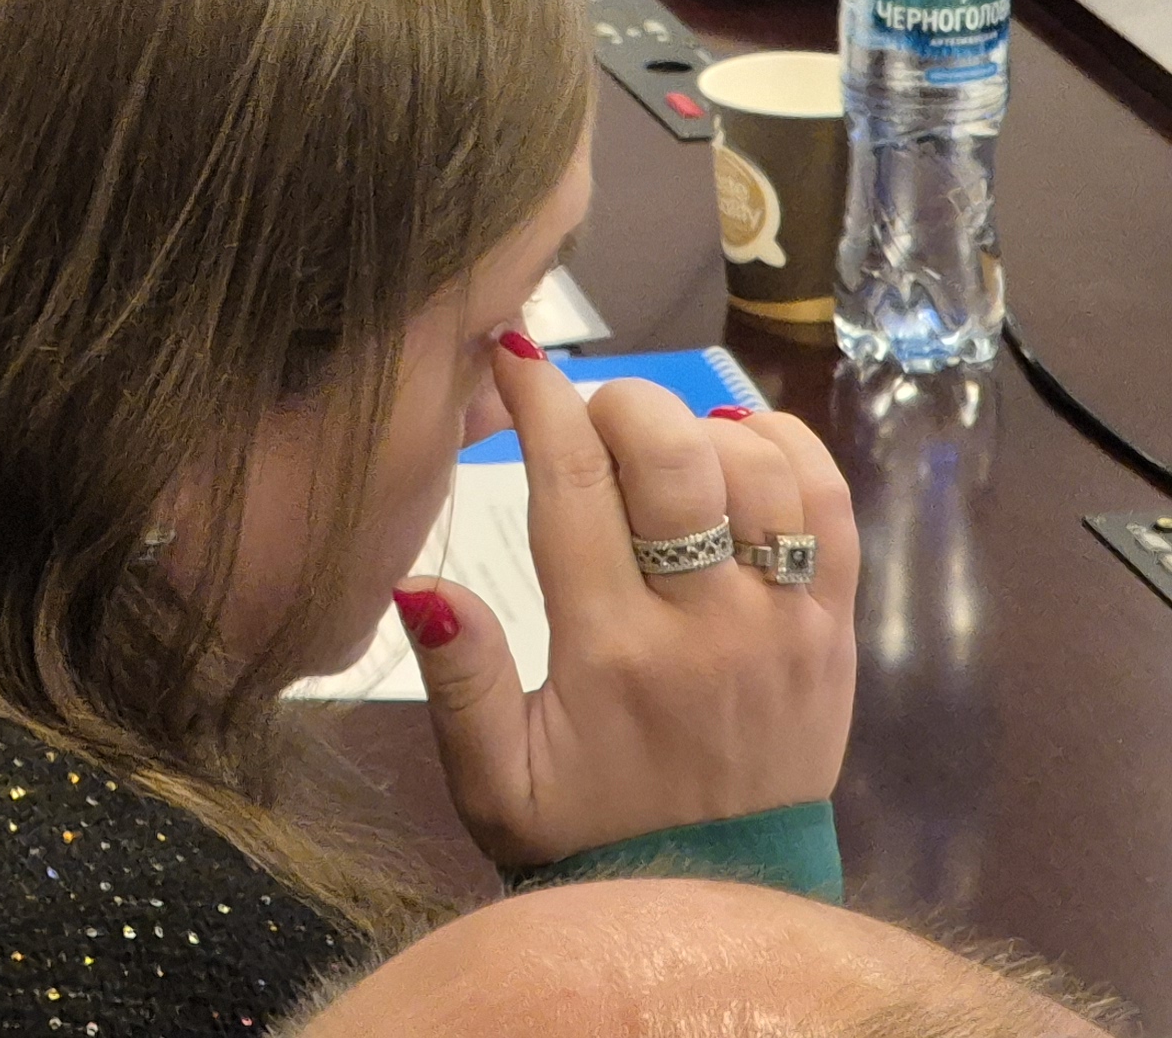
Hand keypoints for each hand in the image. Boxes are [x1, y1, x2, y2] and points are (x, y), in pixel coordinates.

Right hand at [406, 346, 857, 870]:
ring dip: (701, 430)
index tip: (511, 355)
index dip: (539, 403)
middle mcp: (708, 628)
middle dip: (620, 403)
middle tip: (586, 417)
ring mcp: (785, 628)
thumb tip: (422, 583)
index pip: (574, 485)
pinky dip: (792, 454)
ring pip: (759, 470)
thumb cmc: (586, 833)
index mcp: (613, 653)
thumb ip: (461, 680)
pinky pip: (835, 512)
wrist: (713, 902)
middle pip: (676, 455)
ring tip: (659, 447)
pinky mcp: (836, 636)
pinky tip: (742, 450)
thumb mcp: (493, 780)